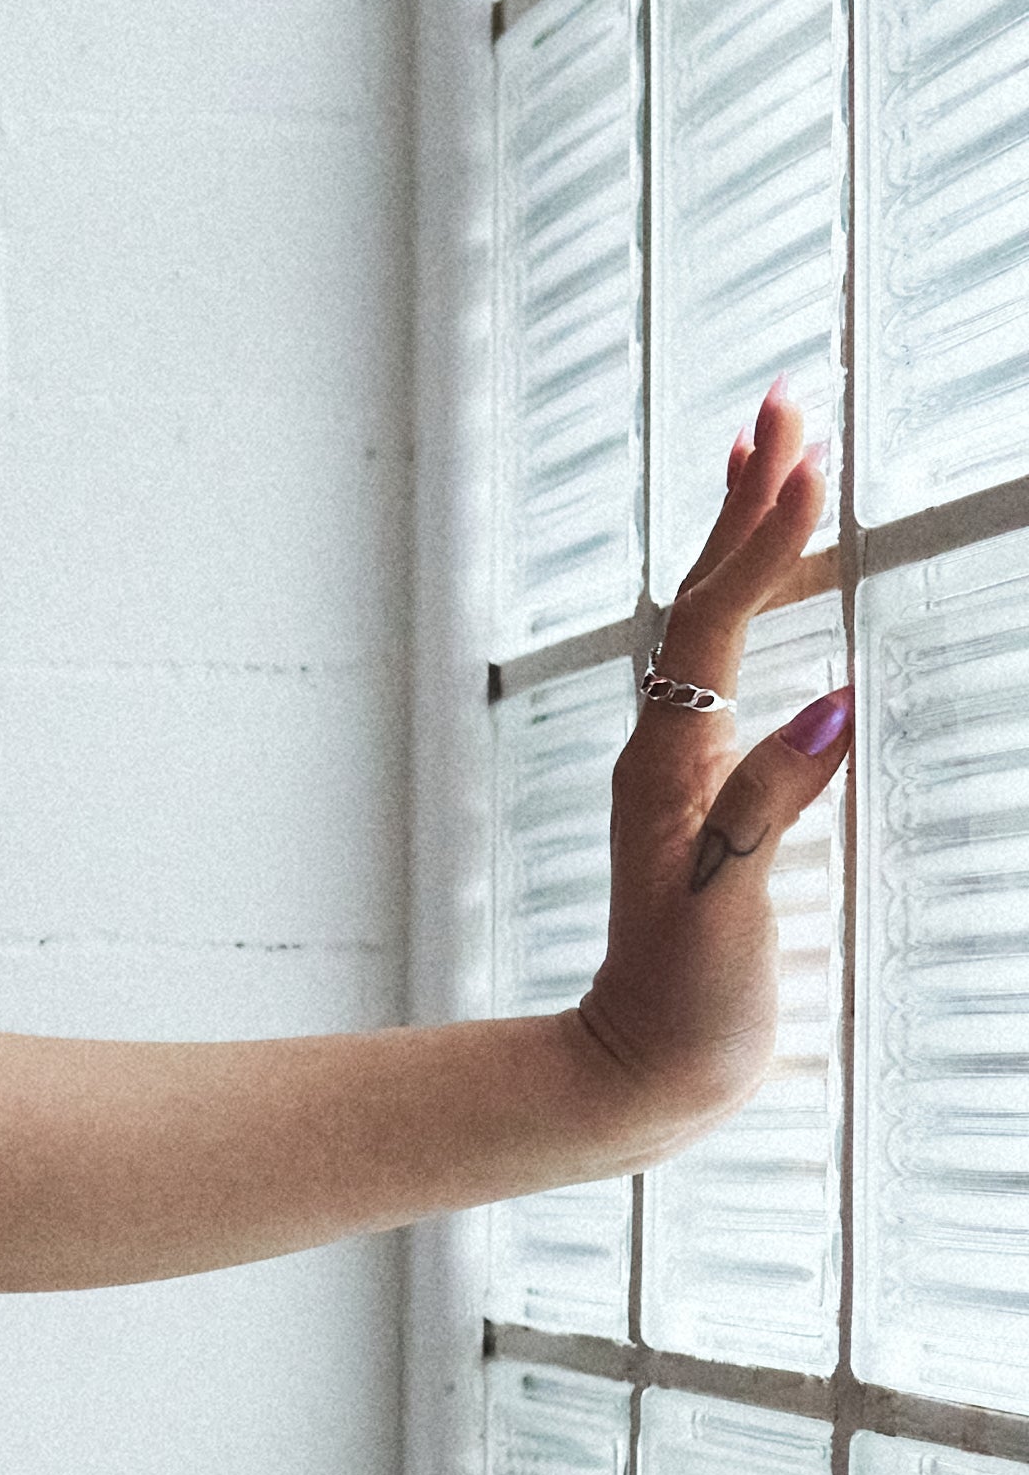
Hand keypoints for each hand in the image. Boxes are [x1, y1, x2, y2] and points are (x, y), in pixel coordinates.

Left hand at [573, 383, 849, 1143]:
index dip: (764, 538)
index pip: (718, 621)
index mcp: (673, 763)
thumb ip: (772, 808)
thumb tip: (828, 705)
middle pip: (705, 594)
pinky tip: (763, 586)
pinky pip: (722, 666)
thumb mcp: (734, 907)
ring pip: (709, 620)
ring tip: (767, 452)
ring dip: (741, 533)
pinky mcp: (701, 790)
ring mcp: (680, 765)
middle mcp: (666, 747)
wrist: (646, 1074)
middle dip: (748, 496)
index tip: (804, 454)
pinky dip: (744, 602)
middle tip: (782, 400)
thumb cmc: (693, 1003)